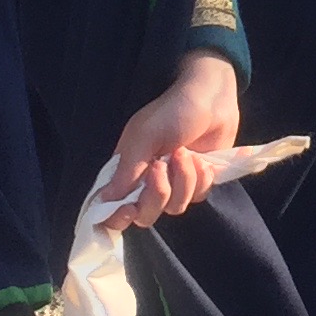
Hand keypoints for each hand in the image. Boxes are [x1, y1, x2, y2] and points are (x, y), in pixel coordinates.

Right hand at [99, 54, 243, 229]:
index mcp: (128, 170)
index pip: (114, 208)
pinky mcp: (198, 182)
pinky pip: (198, 197)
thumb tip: (103, 201)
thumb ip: (127, 171)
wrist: (212, 98)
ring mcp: (175, 183)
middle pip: (146, 215)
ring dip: (183, 180)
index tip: (130, 209)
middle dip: (157, 195)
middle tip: (162, 166)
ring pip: (175, 207)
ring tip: (185, 152)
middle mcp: (148, 182)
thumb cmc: (172, 111)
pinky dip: (201, 178)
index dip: (118, 217)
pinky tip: (202, 159)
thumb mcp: (144, 136)